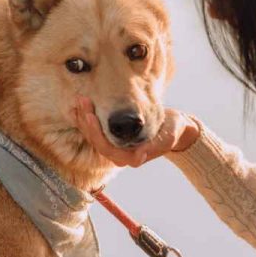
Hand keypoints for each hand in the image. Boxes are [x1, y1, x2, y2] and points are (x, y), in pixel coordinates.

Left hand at [73, 96, 200, 167]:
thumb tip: (139, 156)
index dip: (96, 133)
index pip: (107, 148)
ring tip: (81, 99)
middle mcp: (121, 154)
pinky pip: (97, 129)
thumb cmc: (172, 131)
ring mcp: (116, 146)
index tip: (90, 116)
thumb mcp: (168, 137)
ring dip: (85, 118)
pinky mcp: (114, 137)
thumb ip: (155, 146)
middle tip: (83, 100)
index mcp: (132, 157)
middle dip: (87, 122)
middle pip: (97, 141)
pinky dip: (89, 117)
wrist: (175, 127)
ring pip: (94, 135)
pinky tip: (84, 104)